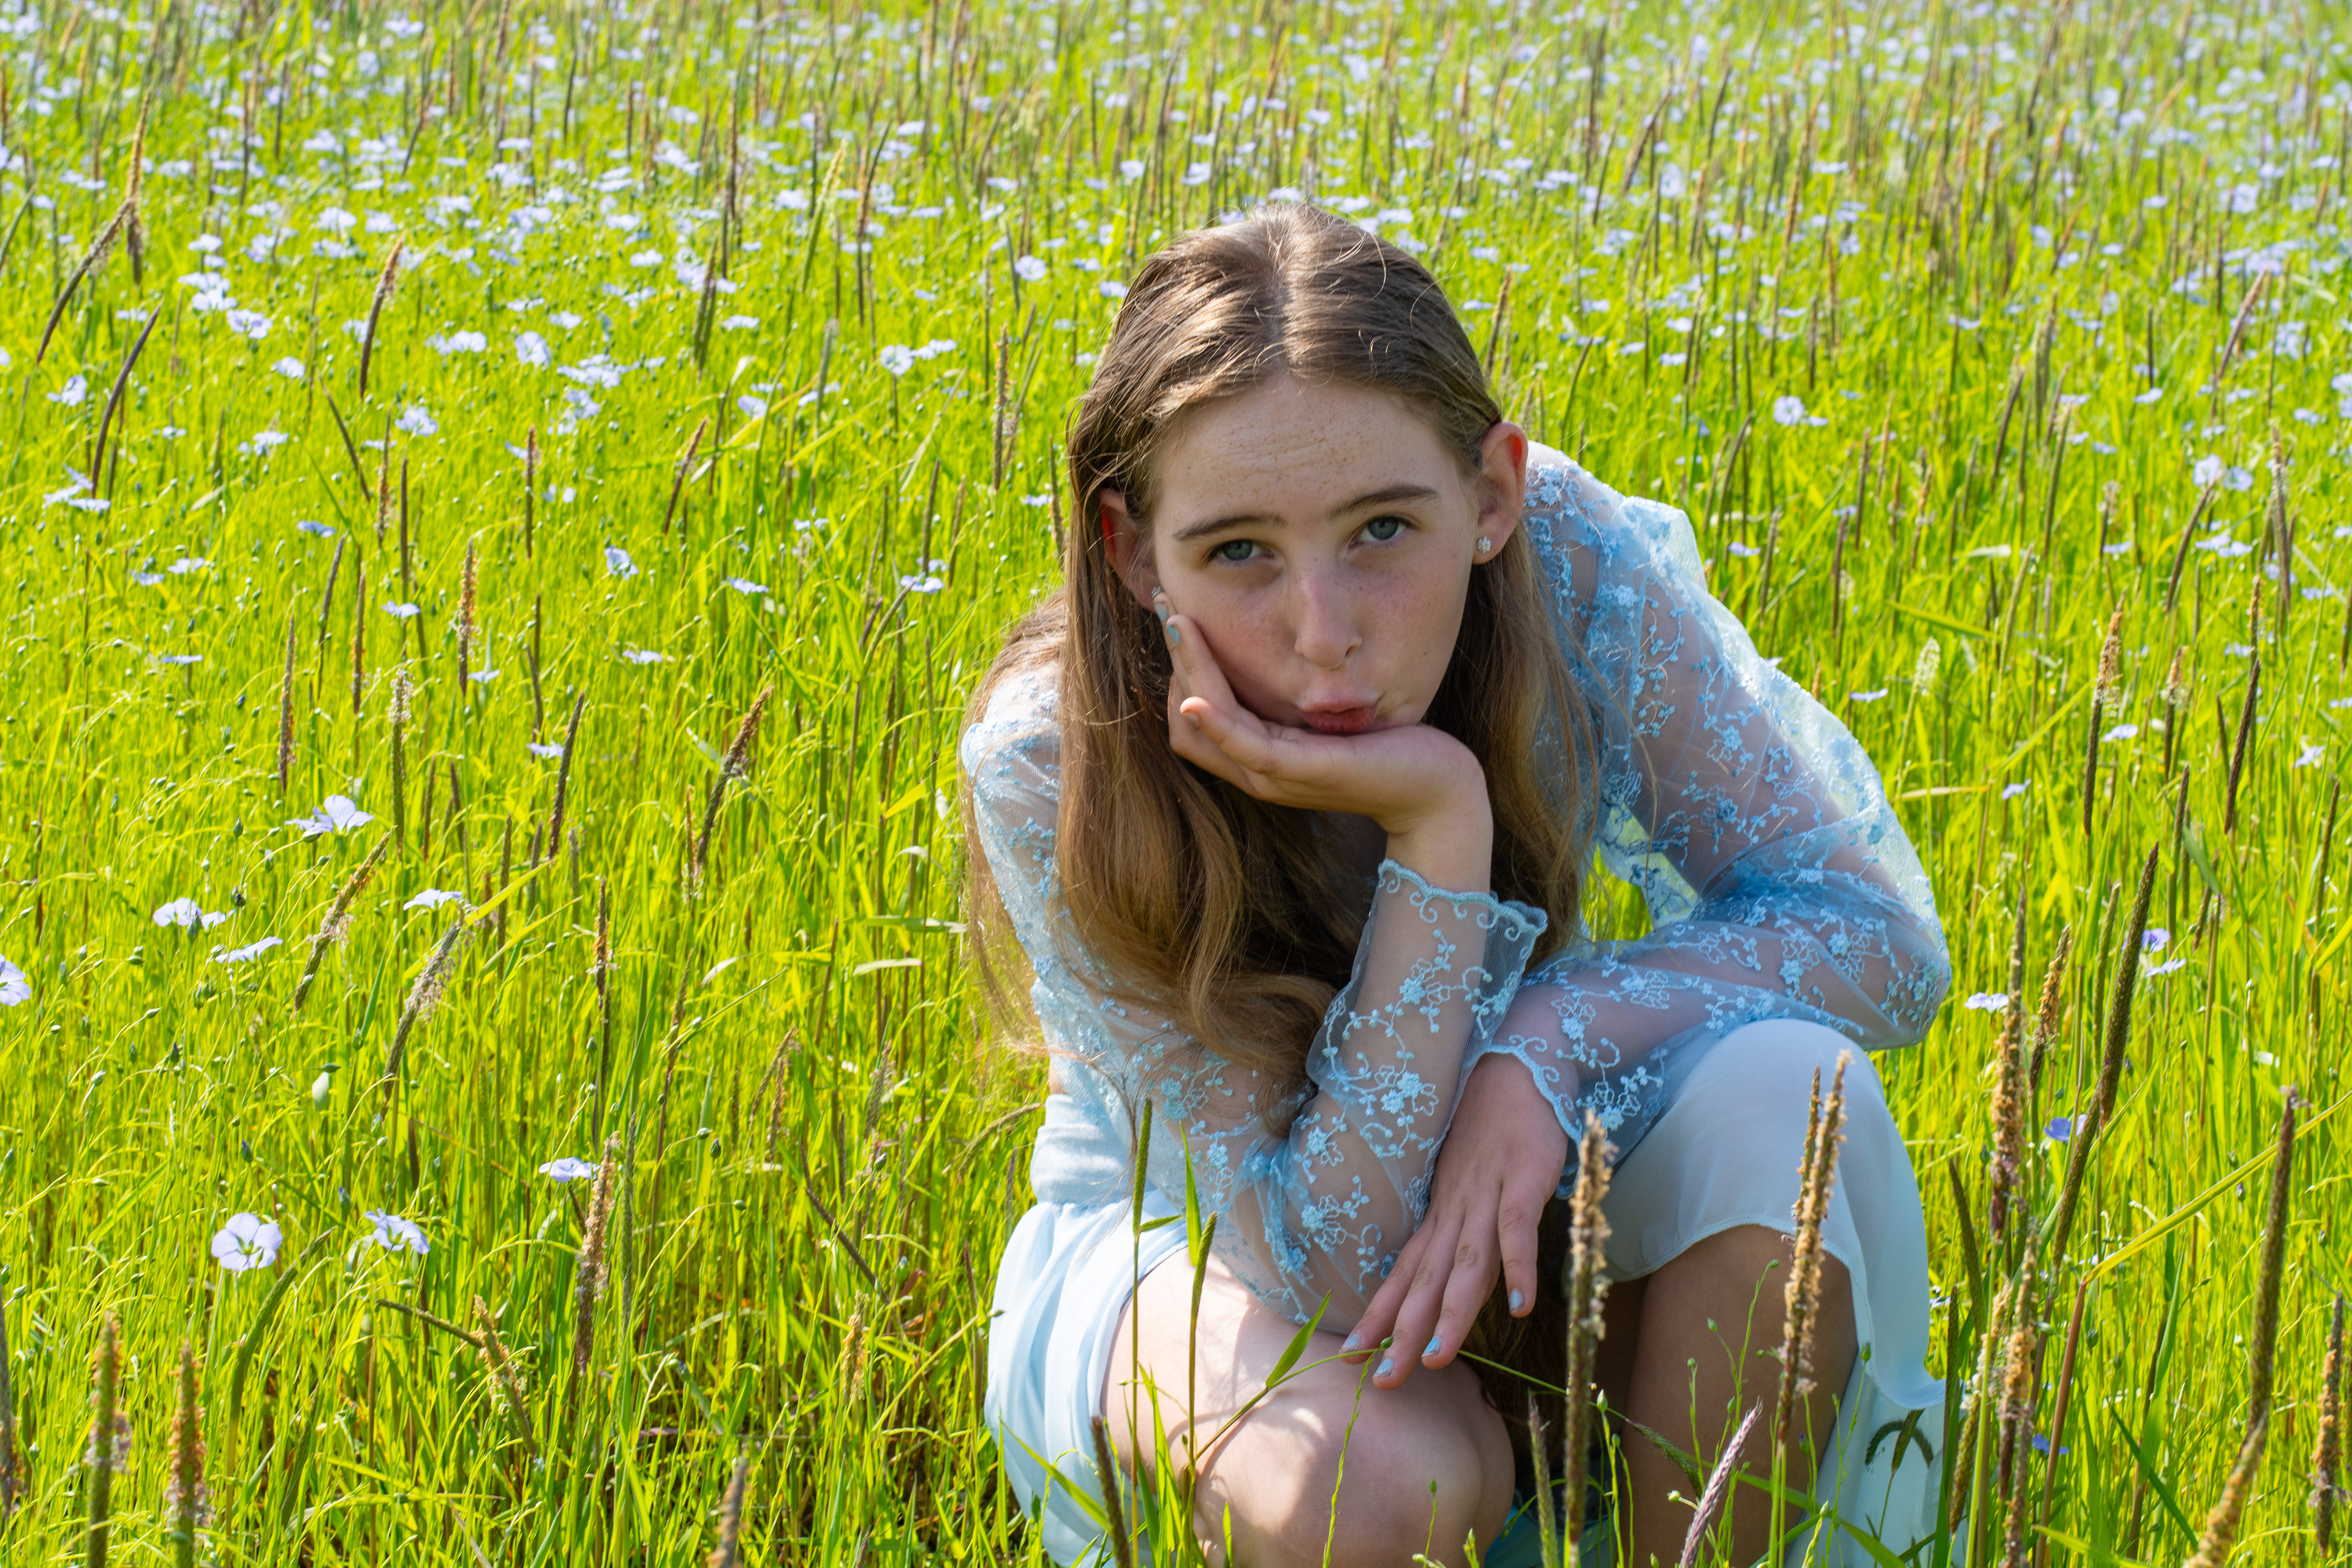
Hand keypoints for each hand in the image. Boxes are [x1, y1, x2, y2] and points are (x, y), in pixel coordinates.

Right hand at [1156, 591, 1490, 870]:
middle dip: (1174, 658)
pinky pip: (1246, 747)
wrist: (1437, 790)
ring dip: (1187, 672)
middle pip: (1185, 720)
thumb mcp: (1329, 717)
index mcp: (1259, 758)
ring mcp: (1278, 776)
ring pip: (1207, 725)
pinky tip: (1195, 696)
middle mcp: (1258, 772)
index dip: (1176, 668)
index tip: (1176, 613)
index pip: (1188, 719)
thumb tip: (1272, 650)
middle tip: (1165, 602)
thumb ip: (1294, 698)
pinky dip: (1216, 722)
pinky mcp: (1305, 772)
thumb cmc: (1389, 748)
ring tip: (1177, 622)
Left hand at [1340, 1037, 1570, 1389]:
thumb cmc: (1487, 1129)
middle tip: (1385, 1382)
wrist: (1513, 1063)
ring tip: (1439, 1360)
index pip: (1404, 1274)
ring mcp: (1487, 1196)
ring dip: (1454, 1314)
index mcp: (1440, 1216)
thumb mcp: (1463, 1185)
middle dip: (1406, 1334)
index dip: (1382, 1316)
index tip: (1355, 1357)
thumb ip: (1455, 1229)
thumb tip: (1437, 1271)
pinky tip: (1522, 1307)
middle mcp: (1455, 1212)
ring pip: (1468, 1265)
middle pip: (1427, 1282)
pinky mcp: (1524, 1179)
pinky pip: (1519, 1229)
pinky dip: (1520, 1267)